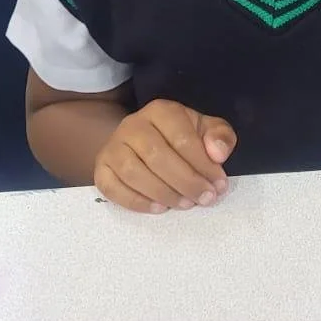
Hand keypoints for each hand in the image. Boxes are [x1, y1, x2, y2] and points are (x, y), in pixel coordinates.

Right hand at [93, 99, 236, 214]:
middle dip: (186, 182)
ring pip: (133, 173)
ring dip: (163, 194)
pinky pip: (112, 188)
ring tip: (185, 204)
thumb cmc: (180, 137)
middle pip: (157, 156)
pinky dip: (136, 202)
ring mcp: (112, 147)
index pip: (182, 139)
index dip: (203, 165)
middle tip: (205, 199)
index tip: (219, 185)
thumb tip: (217, 153)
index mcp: (161, 111)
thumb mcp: (205, 130)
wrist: (140, 141)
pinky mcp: (101, 169)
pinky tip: (159, 208)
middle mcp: (132, 125)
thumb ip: (220, 137)